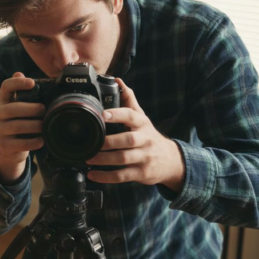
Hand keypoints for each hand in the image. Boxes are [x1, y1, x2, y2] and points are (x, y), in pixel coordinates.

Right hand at [0, 72, 45, 183]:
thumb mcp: (19, 106)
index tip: (32, 83)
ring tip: (44, 125)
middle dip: (30, 109)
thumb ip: (22, 93)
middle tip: (43, 109)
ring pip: (17, 126)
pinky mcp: (4, 145)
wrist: (10, 148)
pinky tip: (41, 140)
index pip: (6, 87)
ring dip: (34, 126)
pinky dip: (33, 142)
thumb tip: (19, 74)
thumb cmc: (20, 122)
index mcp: (2, 101)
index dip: (18, 83)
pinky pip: (20, 143)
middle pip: (12, 109)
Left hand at [86, 78, 185, 192]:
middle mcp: (145, 140)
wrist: (171, 161)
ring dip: (103, 160)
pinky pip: (122, 176)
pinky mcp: (141, 173)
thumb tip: (118, 81)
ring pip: (123, 159)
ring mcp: (144, 157)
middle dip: (108, 142)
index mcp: (142, 124)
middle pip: (127, 140)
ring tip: (88, 159)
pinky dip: (106, 177)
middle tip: (91, 143)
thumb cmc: (149, 137)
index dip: (117, 114)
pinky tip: (93, 175)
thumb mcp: (142, 118)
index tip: (102, 114)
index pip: (131, 116)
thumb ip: (129, 100)